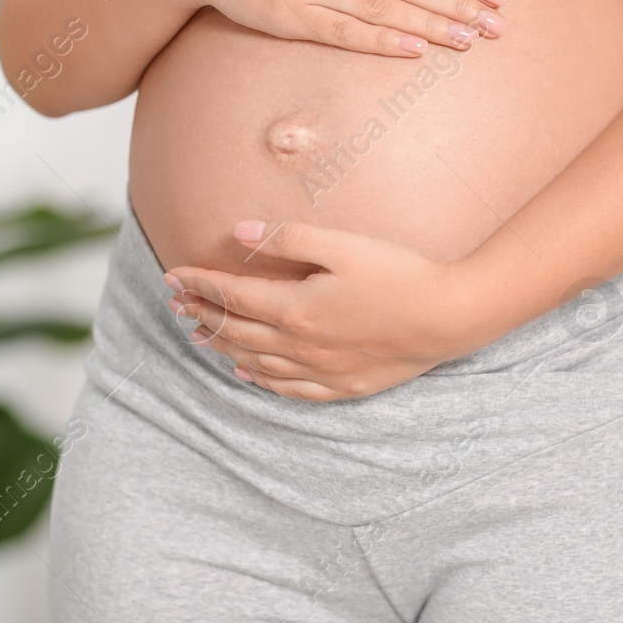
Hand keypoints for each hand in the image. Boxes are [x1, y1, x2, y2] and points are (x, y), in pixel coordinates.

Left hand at [162, 220, 480, 400]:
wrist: (448, 316)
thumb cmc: (398, 272)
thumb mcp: (342, 244)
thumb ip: (287, 239)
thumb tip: (238, 233)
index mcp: (295, 307)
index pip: (231, 296)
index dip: (199, 283)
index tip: (173, 274)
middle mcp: (300, 344)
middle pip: (236, 330)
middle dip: (201, 314)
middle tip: (175, 302)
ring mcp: (321, 369)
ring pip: (256, 362)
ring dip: (223, 347)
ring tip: (198, 335)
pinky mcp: (343, 385)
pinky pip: (288, 388)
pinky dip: (261, 380)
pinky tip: (248, 373)